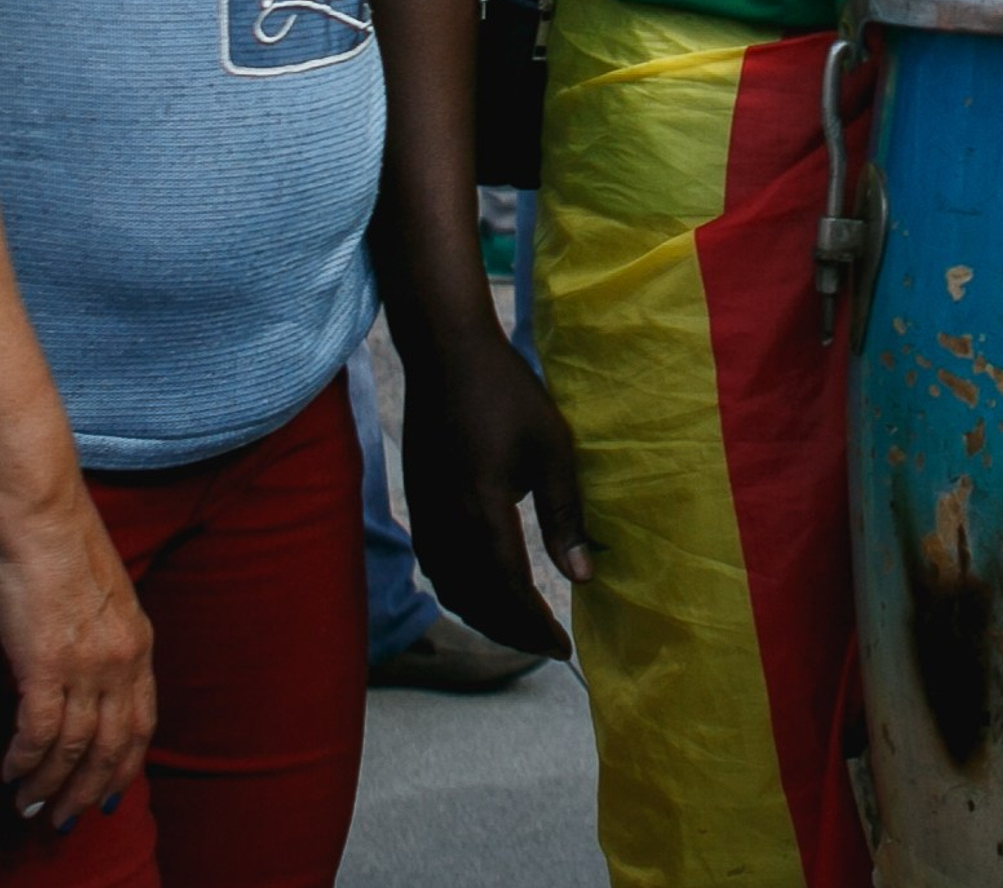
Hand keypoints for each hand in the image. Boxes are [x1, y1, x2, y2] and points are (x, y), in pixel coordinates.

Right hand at [0, 486, 155, 830]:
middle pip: (112, 746)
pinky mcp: (45, 663)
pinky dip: (24, 761)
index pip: (143, 720)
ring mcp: (86, 663)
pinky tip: (9, 771)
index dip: (126, 764)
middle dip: (88, 791)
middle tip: (62, 820)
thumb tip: (81, 677)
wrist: (41, 516)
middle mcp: (121, 657)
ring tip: (27, 806)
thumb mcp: (101, 599)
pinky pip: (38, 733)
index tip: (111, 795)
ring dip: (49, 785)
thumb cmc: (63, 548)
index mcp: (139, 640)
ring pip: (73, 748)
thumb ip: (100, 639)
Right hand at [400, 326, 591, 660]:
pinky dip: (462, 593)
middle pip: (478, 603)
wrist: (445, 356)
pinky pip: (437, 570)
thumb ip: (565, 515)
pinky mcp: (418, 506)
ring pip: (453, 592)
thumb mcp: (550, 448)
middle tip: (547, 644)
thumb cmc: (507, 394)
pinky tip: (484, 590)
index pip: (509, 594)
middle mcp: (447, 527)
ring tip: (522, 624)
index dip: (535, 627)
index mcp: (483, 515)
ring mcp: (426, 519)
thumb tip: (584, 576)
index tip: (562, 648)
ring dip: (486, 616)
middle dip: (513, 631)